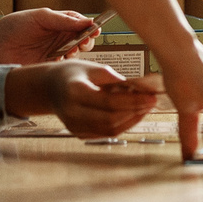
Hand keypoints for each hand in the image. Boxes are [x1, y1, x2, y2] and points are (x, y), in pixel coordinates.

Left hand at [0, 7, 99, 63]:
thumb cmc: (13, 27)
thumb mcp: (39, 17)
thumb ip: (63, 19)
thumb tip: (87, 21)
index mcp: (57, 24)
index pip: (80, 24)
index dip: (89, 27)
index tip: (94, 29)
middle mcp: (58, 39)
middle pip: (82, 40)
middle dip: (87, 40)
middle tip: (83, 41)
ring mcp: (54, 54)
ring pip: (76, 55)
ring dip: (77, 52)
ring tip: (71, 50)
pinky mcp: (48, 68)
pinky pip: (64, 68)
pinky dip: (68, 65)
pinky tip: (63, 60)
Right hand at [4, 59, 159, 139]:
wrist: (49, 88)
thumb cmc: (73, 74)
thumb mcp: (92, 68)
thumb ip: (114, 78)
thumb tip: (141, 88)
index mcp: (74, 92)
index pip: (109, 102)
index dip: (133, 101)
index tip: (152, 96)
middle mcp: (72, 112)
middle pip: (110, 119)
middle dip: (135, 112)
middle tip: (153, 102)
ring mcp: (74, 126)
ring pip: (109, 130)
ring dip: (131, 120)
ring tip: (146, 108)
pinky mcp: (78, 133)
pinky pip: (105, 133)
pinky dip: (122, 125)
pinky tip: (133, 114)